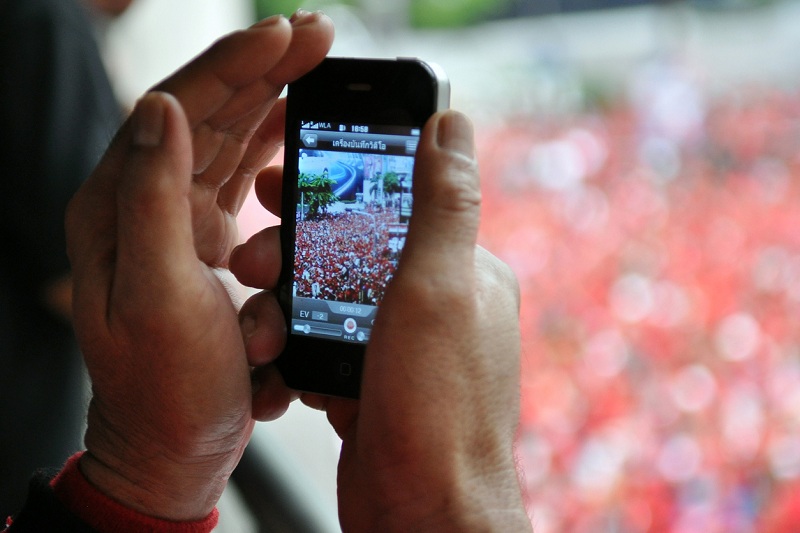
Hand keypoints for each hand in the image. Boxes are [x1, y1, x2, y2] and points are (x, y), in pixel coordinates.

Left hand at [65, 12, 332, 520]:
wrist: (175, 444)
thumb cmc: (165, 384)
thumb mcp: (157, 296)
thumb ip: (153, 198)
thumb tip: (163, 107)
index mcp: (120, 205)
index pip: (180, 110)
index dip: (234, 65)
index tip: (285, 33)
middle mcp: (146, 202)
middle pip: (210, 113)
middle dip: (264, 66)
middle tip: (316, 33)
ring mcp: (180, 220)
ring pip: (230, 137)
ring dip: (272, 95)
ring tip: (313, 61)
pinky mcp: (210, 241)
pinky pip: (243, 177)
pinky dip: (273, 143)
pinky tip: (297, 124)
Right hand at [235, 111, 530, 531]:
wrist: (421, 515)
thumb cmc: (438, 405)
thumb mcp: (438, 288)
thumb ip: (442, 204)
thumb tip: (449, 123)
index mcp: (462, 272)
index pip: (397, 201)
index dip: (338, 182)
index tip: (285, 172)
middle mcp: (435, 305)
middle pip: (353, 251)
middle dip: (296, 249)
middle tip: (252, 253)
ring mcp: (402, 348)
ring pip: (328, 301)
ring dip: (286, 306)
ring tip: (258, 322)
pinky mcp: (372, 384)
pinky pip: (322, 349)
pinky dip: (294, 352)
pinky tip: (277, 364)